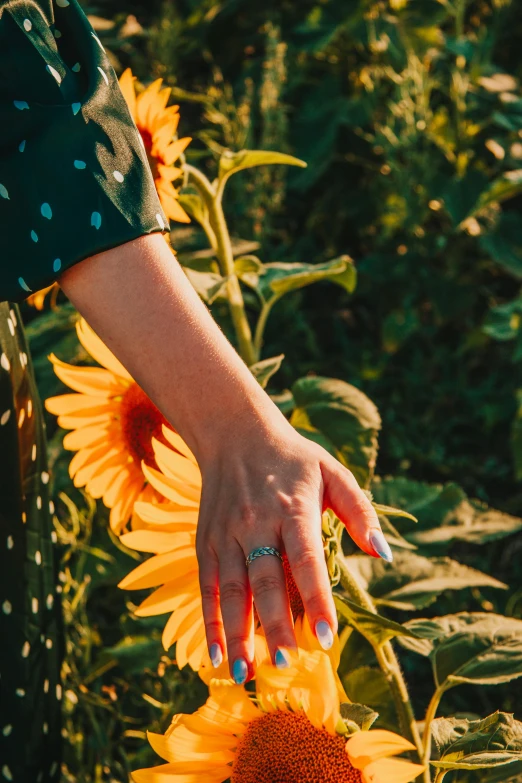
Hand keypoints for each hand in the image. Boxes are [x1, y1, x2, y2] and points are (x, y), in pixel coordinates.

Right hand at [195, 418, 390, 682]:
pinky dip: (210, 621)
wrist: (234, 433)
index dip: (316, 599)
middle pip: (265, 580)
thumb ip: (360, 511)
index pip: (305, 559)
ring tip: (246, 675)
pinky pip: (208, 586)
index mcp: (292, 508)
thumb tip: (385, 554)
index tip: (327, 638)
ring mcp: (227, 534)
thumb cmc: (292, 458)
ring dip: (237, 634)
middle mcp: (256, 523)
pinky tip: (216, 654)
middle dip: (275, 625)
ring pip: (232, 590)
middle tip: (287, 664)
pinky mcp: (207, 541)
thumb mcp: (332, 471)